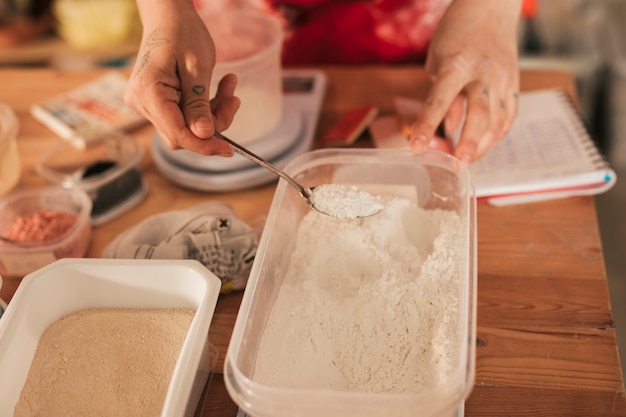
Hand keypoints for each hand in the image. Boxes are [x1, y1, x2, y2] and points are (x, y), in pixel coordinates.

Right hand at [124, 1, 239, 155]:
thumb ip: (199, 104)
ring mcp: (146, 104)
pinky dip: (204, 108)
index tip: (229, 150)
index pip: (178, 135)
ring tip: (229, 85)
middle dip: (213, 123)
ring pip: (185, 127)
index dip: (205, 145)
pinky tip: (219, 88)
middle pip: (182, 134)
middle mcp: (141, 102)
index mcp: (149, 92)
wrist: (168, 16)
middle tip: (234, 99)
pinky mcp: (155, 103)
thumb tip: (204, 136)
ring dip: (212, 113)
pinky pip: (183, 116)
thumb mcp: (198, 67)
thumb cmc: (182, 32)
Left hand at [409, 0, 521, 163]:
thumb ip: (441, 95)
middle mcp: (483, 72)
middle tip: (457, 166)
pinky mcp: (514, 84)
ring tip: (466, 162)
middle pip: (479, 115)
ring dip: (483, 146)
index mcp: (457, 63)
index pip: (440, 100)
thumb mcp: (437, 60)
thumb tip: (451, 128)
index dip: (427, 125)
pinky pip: (508, 117)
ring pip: (498, 120)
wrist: (491, 7)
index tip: (416, 147)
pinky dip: (496, 135)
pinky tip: (484, 146)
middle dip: (469, 144)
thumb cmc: (456, 34)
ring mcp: (503, 79)